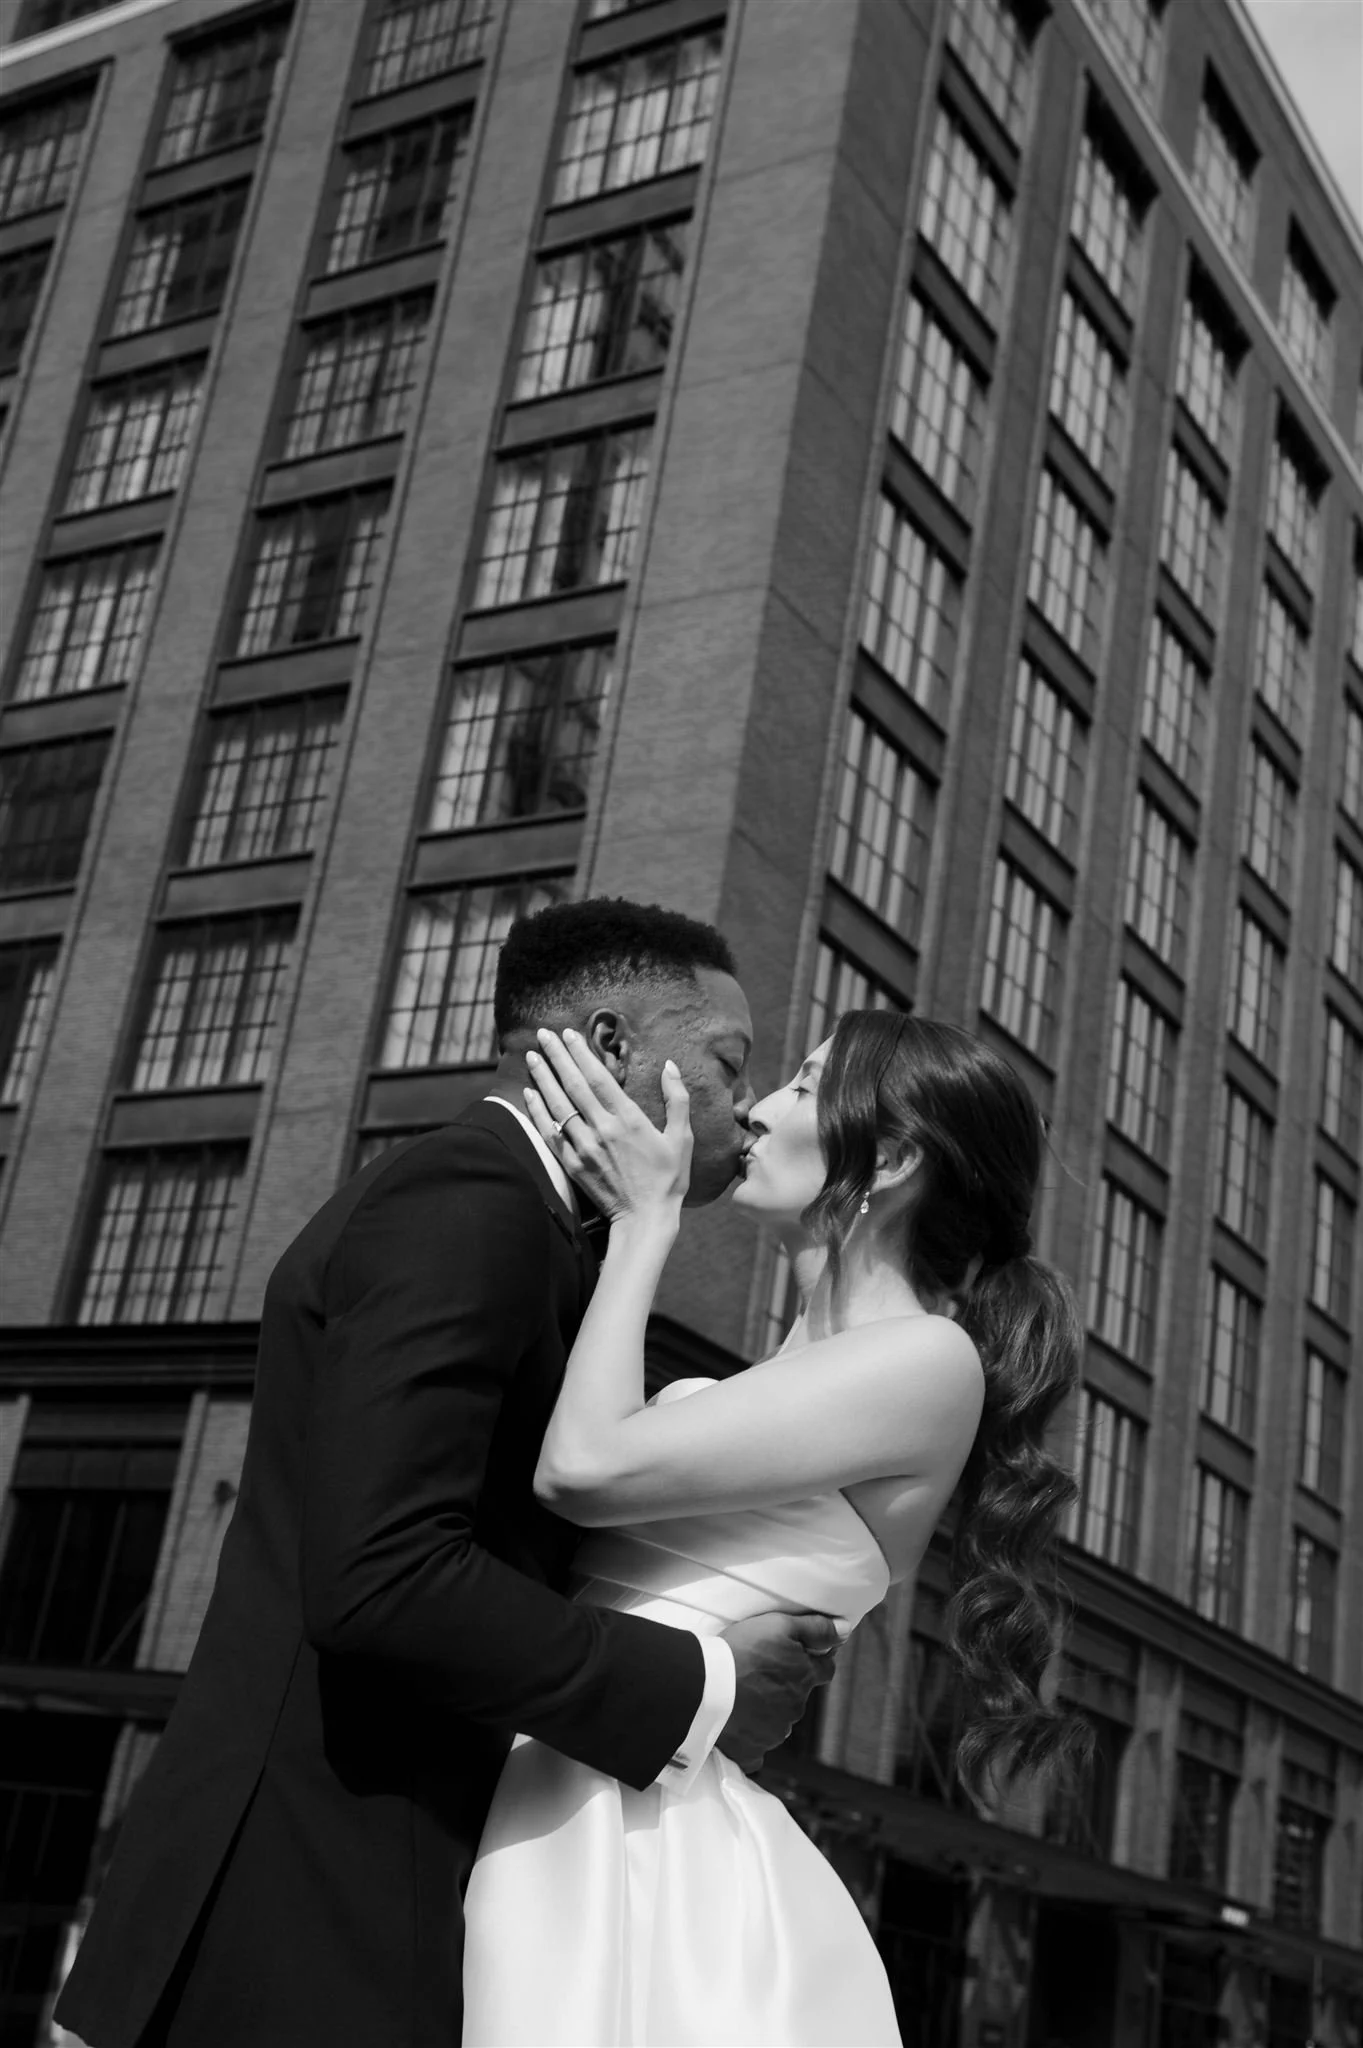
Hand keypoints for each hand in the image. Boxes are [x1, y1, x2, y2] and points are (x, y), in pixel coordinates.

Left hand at [523, 1028, 692, 1223]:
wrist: (645, 1219)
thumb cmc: (668, 1179)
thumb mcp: (682, 1138)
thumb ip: (677, 1099)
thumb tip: (670, 1066)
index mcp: (629, 1119)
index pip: (598, 1077)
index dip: (581, 1053)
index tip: (569, 1033)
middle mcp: (602, 1130)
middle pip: (573, 1085)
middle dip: (557, 1057)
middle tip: (543, 1034)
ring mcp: (584, 1148)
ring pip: (558, 1106)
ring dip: (542, 1078)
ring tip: (531, 1056)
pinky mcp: (573, 1165)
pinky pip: (550, 1133)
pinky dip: (537, 1112)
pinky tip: (529, 1094)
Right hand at [715, 1612, 844, 1774]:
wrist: (705, 1686)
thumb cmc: (742, 1650)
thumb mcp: (779, 1625)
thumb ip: (816, 1628)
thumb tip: (847, 1632)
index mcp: (804, 1677)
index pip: (825, 1671)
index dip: (816, 1662)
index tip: (800, 1656)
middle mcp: (795, 1708)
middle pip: (799, 1697)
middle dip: (786, 1687)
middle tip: (759, 1673)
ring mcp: (774, 1733)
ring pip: (778, 1722)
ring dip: (767, 1712)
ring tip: (742, 1697)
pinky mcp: (752, 1752)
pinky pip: (757, 1752)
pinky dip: (750, 1742)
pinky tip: (737, 1731)